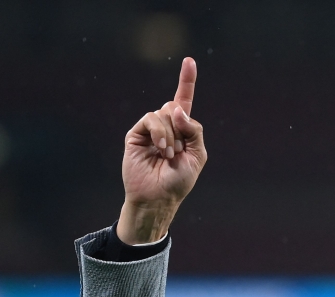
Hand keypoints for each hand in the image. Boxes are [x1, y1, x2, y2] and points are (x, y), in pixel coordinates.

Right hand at [118, 57, 206, 243]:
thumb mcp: (198, 155)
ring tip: (168, 155)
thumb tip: (177, 109)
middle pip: (176, 106)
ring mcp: (150, 129)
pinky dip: (160, 133)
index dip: (187, 80)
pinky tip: (161, 149)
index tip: (189, 60)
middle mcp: (166, 125)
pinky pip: (151, 119)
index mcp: (183, 129)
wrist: (159, 197)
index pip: (185, 100)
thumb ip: (194, 130)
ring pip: (164, 113)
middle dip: (182, 127)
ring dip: (171, 135)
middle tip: (179, 151)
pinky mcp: (136, 133)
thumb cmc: (179, 180)